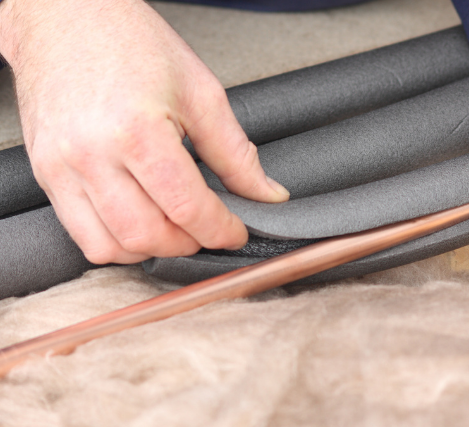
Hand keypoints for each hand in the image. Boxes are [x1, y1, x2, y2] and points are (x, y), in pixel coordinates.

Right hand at [0, 0, 288, 263]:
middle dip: (190, 243)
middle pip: (149, 235)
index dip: (221, 230)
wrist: (65, 17)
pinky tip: (141, 224)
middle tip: (209, 229)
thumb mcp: (201, 92)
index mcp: (137, 130)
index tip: (236, 232)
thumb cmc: (131, 43)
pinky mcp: (46, 175)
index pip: (187, 207)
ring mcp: (61, 168)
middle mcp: (91, 154)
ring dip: (154, 249)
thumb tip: (266, 194)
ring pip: (112, 246)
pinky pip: (83, 236)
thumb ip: (236, 153)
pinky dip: (118, 243)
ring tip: (176, 227)